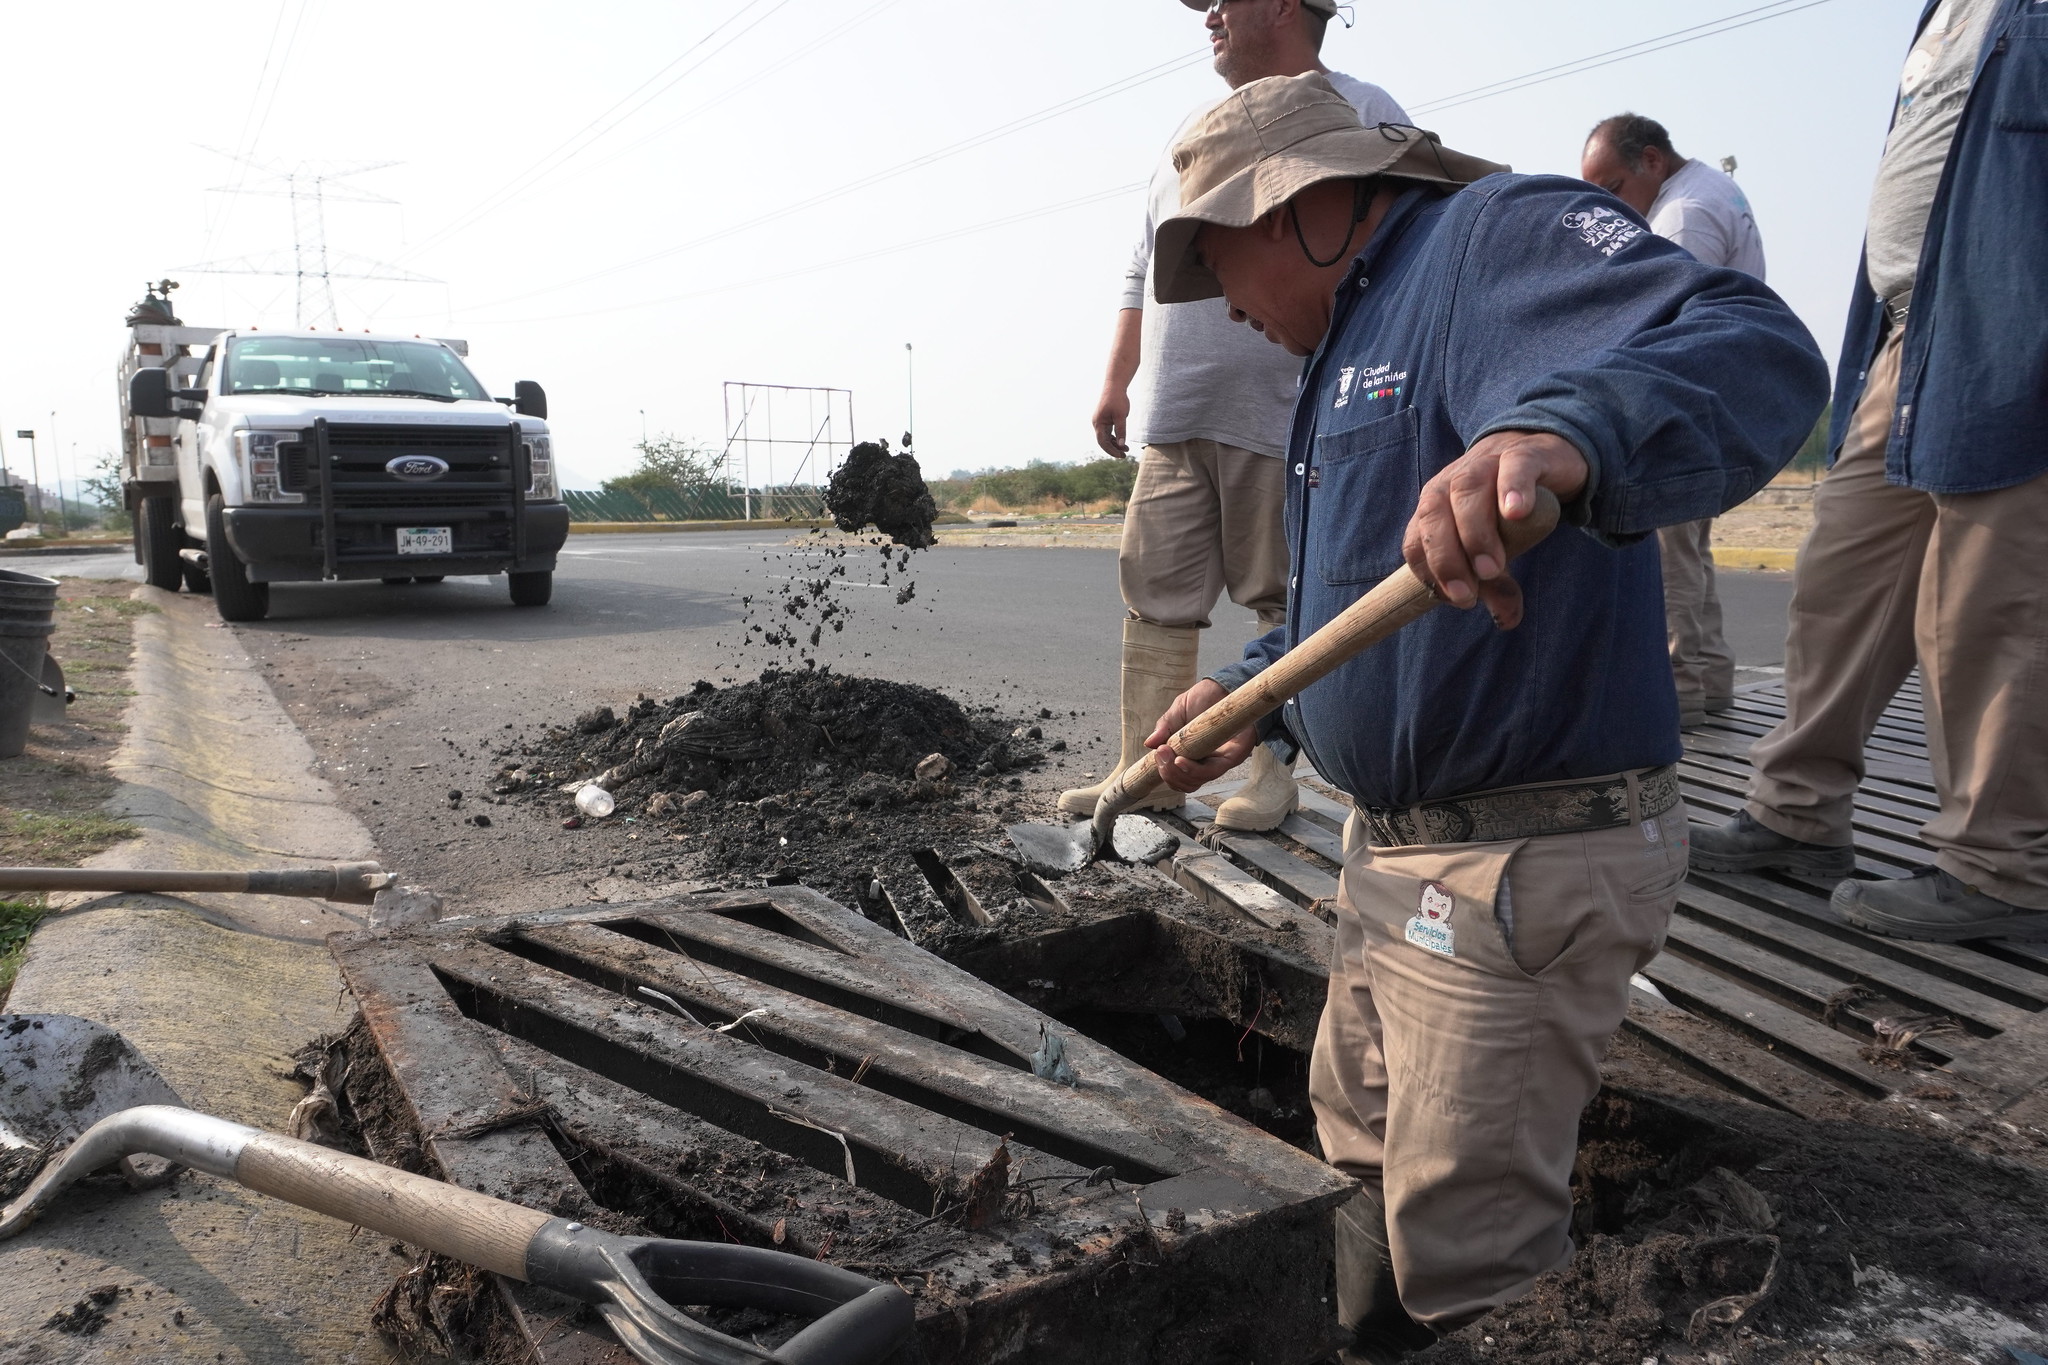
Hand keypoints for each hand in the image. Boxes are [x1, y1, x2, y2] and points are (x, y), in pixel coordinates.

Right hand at [1092, 387, 1131, 457]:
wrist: (1114, 386)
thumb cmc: (1118, 399)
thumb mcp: (1121, 416)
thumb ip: (1121, 430)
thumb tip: (1122, 445)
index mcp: (1098, 423)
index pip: (1102, 442)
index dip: (1111, 450)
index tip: (1121, 455)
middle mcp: (1097, 424)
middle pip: (1103, 442)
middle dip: (1113, 449)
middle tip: (1125, 455)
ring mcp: (1100, 422)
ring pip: (1105, 438)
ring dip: (1115, 444)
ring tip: (1126, 449)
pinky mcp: (1104, 420)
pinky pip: (1107, 433)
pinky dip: (1114, 438)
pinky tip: (1122, 441)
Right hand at [1146, 678, 1258, 791]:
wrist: (1227, 684)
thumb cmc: (1205, 698)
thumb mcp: (1178, 710)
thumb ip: (1165, 727)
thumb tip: (1149, 744)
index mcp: (1192, 754)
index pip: (1178, 778)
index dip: (1165, 774)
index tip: (1155, 758)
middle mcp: (1206, 761)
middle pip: (1185, 783)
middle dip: (1168, 774)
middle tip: (1161, 754)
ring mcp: (1220, 760)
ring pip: (1196, 781)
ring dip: (1177, 773)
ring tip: (1168, 756)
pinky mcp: (1234, 756)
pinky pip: (1212, 771)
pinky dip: (1193, 770)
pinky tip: (1180, 760)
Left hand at [1402, 430, 1586, 629]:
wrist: (1542, 455)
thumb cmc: (1505, 508)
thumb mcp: (1499, 548)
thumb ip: (1496, 582)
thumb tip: (1507, 621)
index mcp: (1435, 505)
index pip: (1416, 539)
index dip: (1429, 572)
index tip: (1457, 599)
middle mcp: (1451, 482)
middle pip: (1433, 514)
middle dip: (1446, 558)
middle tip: (1468, 594)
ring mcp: (1486, 463)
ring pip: (1468, 490)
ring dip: (1475, 532)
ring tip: (1492, 568)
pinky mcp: (1524, 454)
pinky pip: (1513, 467)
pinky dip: (1512, 487)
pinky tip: (1516, 511)